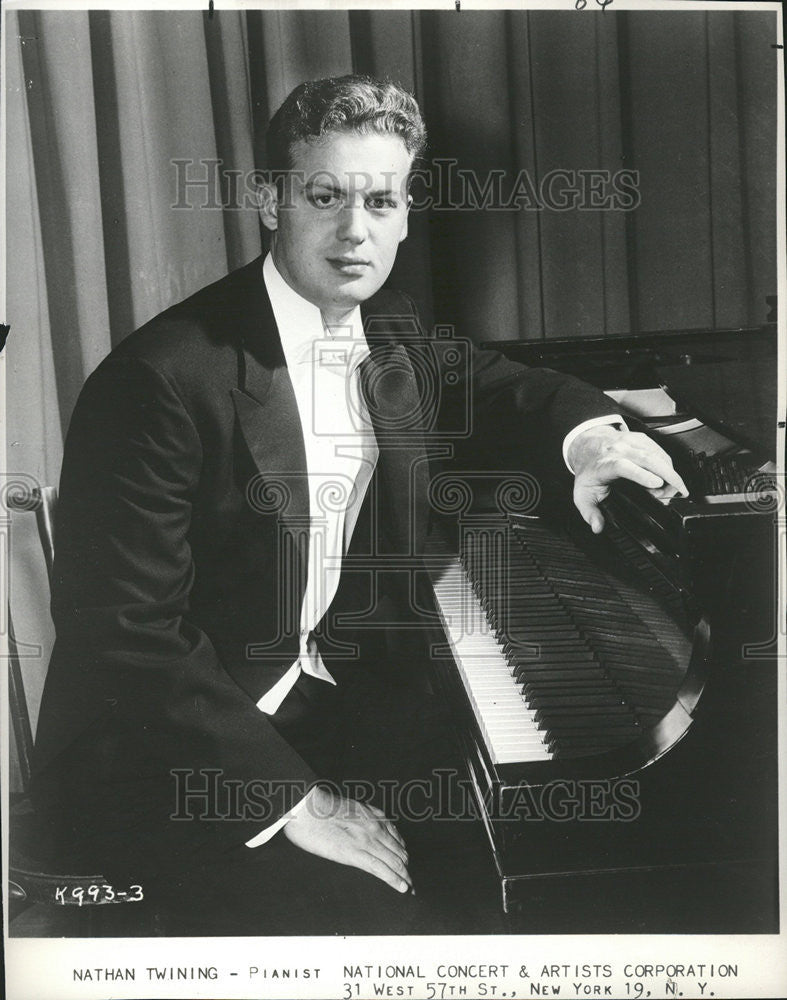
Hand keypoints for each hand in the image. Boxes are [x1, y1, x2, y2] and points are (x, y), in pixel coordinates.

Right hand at [282, 785, 411, 893]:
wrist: (307, 808)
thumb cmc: (321, 808)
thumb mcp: (350, 807)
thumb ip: (363, 817)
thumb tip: (367, 829)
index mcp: (374, 816)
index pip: (397, 839)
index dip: (403, 853)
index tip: (406, 863)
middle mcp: (375, 828)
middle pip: (399, 852)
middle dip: (407, 868)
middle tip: (411, 881)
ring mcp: (366, 840)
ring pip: (394, 862)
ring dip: (405, 877)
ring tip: (411, 888)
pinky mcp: (355, 853)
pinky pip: (381, 869)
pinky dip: (395, 880)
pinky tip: (402, 887)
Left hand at [568, 425, 687, 533]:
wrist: (586, 445)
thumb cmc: (588, 470)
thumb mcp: (582, 495)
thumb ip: (589, 513)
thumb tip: (598, 527)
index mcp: (604, 465)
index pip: (623, 467)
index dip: (641, 475)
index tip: (656, 485)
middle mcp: (618, 450)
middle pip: (648, 459)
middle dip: (668, 475)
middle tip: (678, 492)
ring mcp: (630, 442)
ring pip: (657, 454)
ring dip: (670, 472)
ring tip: (671, 489)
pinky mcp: (640, 439)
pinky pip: (660, 451)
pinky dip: (667, 465)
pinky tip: (667, 476)